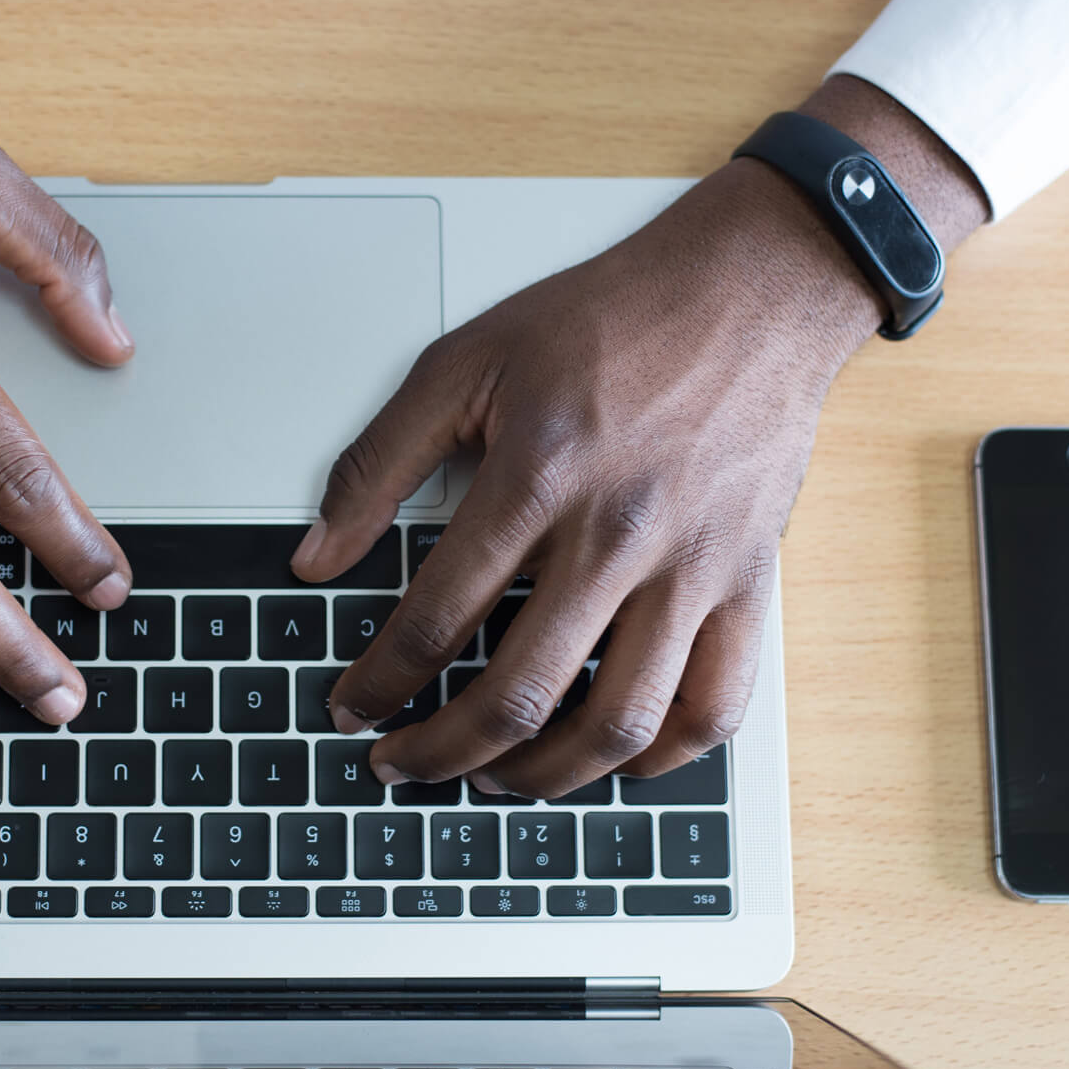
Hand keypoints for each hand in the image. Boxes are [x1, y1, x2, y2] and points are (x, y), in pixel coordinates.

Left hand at [291, 125, 977, 796]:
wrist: (752, 290)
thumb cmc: (610, 321)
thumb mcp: (466, 362)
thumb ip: (378, 462)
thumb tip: (315, 555)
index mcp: (538, 477)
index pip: (435, 619)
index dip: (378, 682)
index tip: (352, 707)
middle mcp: (618, 534)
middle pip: (518, 693)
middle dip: (440, 751)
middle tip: (400, 764)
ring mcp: (693, 569)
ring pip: (617, 723)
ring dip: (543, 776)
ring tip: (494, 778)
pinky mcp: (749, 584)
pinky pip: (714, 708)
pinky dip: (659, 757)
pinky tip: (610, 759)